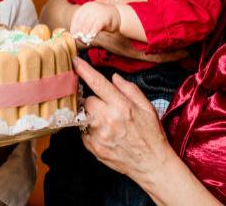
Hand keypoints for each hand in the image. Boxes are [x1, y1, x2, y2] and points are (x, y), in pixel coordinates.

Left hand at [70, 2, 120, 38]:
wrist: (116, 15)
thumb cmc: (101, 18)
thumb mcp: (91, 18)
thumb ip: (83, 23)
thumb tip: (74, 34)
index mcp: (86, 6)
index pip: (76, 17)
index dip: (74, 26)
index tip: (73, 34)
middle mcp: (91, 7)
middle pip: (82, 21)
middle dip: (79, 31)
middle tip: (79, 39)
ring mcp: (98, 11)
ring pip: (88, 24)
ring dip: (85, 33)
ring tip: (85, 39)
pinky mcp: (104, 17)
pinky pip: (96, 25)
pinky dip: (93, 31)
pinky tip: (92, 36)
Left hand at [72, 57, 171, 178]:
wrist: (151, 164)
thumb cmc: (151, 134)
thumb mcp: (147, 107)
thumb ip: (129, 89)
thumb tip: (114, 77)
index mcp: (122, 106)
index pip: (97, 83)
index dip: (84, 70)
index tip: (74, 61)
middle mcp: (107, 120)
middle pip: (88, 100)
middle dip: (96, 101)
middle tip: (109, 108)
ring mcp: (99, 135)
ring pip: (85, 115)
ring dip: (93, 116)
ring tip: (109, 124)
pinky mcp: (93, 147)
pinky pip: (84, 131)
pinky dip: (92, 130)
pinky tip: (106, 134)